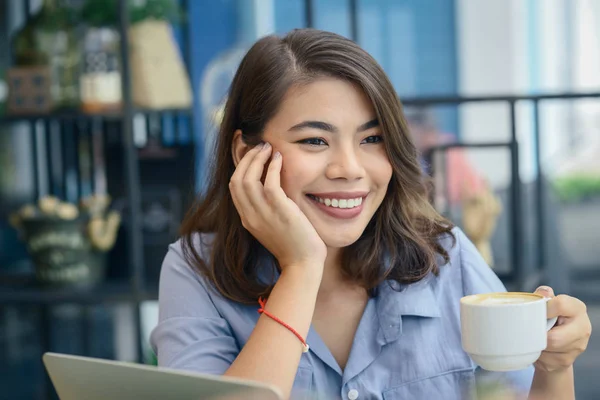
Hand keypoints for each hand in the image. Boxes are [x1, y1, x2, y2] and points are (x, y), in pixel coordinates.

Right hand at [229, 142, 326, 270]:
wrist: (302, 264)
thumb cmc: (293, 244)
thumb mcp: (272, 225)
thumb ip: (266, 209)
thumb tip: (269, 187)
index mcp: (246, 219)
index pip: (234, 187)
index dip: (239, 166)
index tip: (249, 153)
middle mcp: (250, 215)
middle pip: (237, 180)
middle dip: (246, 158)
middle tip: (260, 146)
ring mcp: (262, 214)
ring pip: (248, 179)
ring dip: (257, 159)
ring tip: (268, 148)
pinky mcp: (279, 211)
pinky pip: (269, 182)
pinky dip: (272, 167)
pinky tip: (279, 158)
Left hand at [533, 286, 591, 372]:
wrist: (555, 343)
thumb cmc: (548, 318)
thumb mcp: (546, 303)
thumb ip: (543, 296)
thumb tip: (542, 293)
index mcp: (577, 308)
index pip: (560, 304)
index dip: (542, 308)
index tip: (533, 312)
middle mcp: (583, 327)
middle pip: (554, 337)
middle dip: (538, 334)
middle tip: (529, 330)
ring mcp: (578, 347)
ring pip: (548, 349)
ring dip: (536, 344)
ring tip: (534, 337)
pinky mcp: (568, 361)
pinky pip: (545, 359)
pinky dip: (537, 354)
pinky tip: (538, 348)